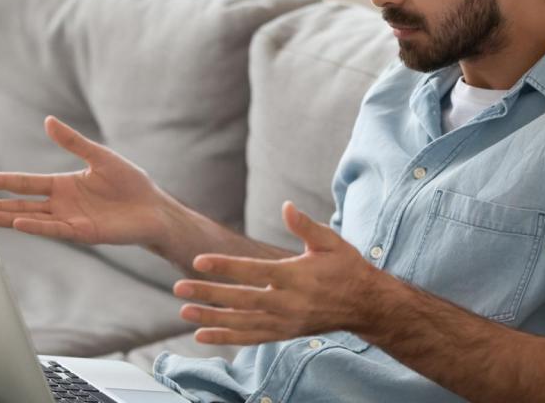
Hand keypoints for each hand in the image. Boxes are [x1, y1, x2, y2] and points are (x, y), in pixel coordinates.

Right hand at [0, 116, 171, 246]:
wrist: (153, 207)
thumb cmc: (130, 182)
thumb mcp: (99, 156)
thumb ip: (74, 142)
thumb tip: (48, 121)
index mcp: (64, 185)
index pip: (27, 183)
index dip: (4, 181)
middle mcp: (62, 204)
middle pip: (23, 204)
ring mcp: (71, 220)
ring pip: (33, 219)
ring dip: (9, 217)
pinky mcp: (83, 232)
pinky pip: (55, 229)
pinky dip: (37, 226)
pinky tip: (19, 222)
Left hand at [172, 201, 379, 344]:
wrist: (365, 305)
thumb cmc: (346, 267)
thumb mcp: (331, 242)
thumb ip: (306, 226)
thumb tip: (286, 206)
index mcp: (297, 276)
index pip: (254, 272)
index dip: (225, 267)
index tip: (199, 262)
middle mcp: (288, 302)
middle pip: (241, 300)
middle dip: (208, 294)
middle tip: (178, 289)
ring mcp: (286, 321)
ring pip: (242, 323)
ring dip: (211, 319)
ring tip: (184, 313)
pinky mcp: (285, 333)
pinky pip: (252, 338)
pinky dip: (226, 337)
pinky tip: (202, 335)